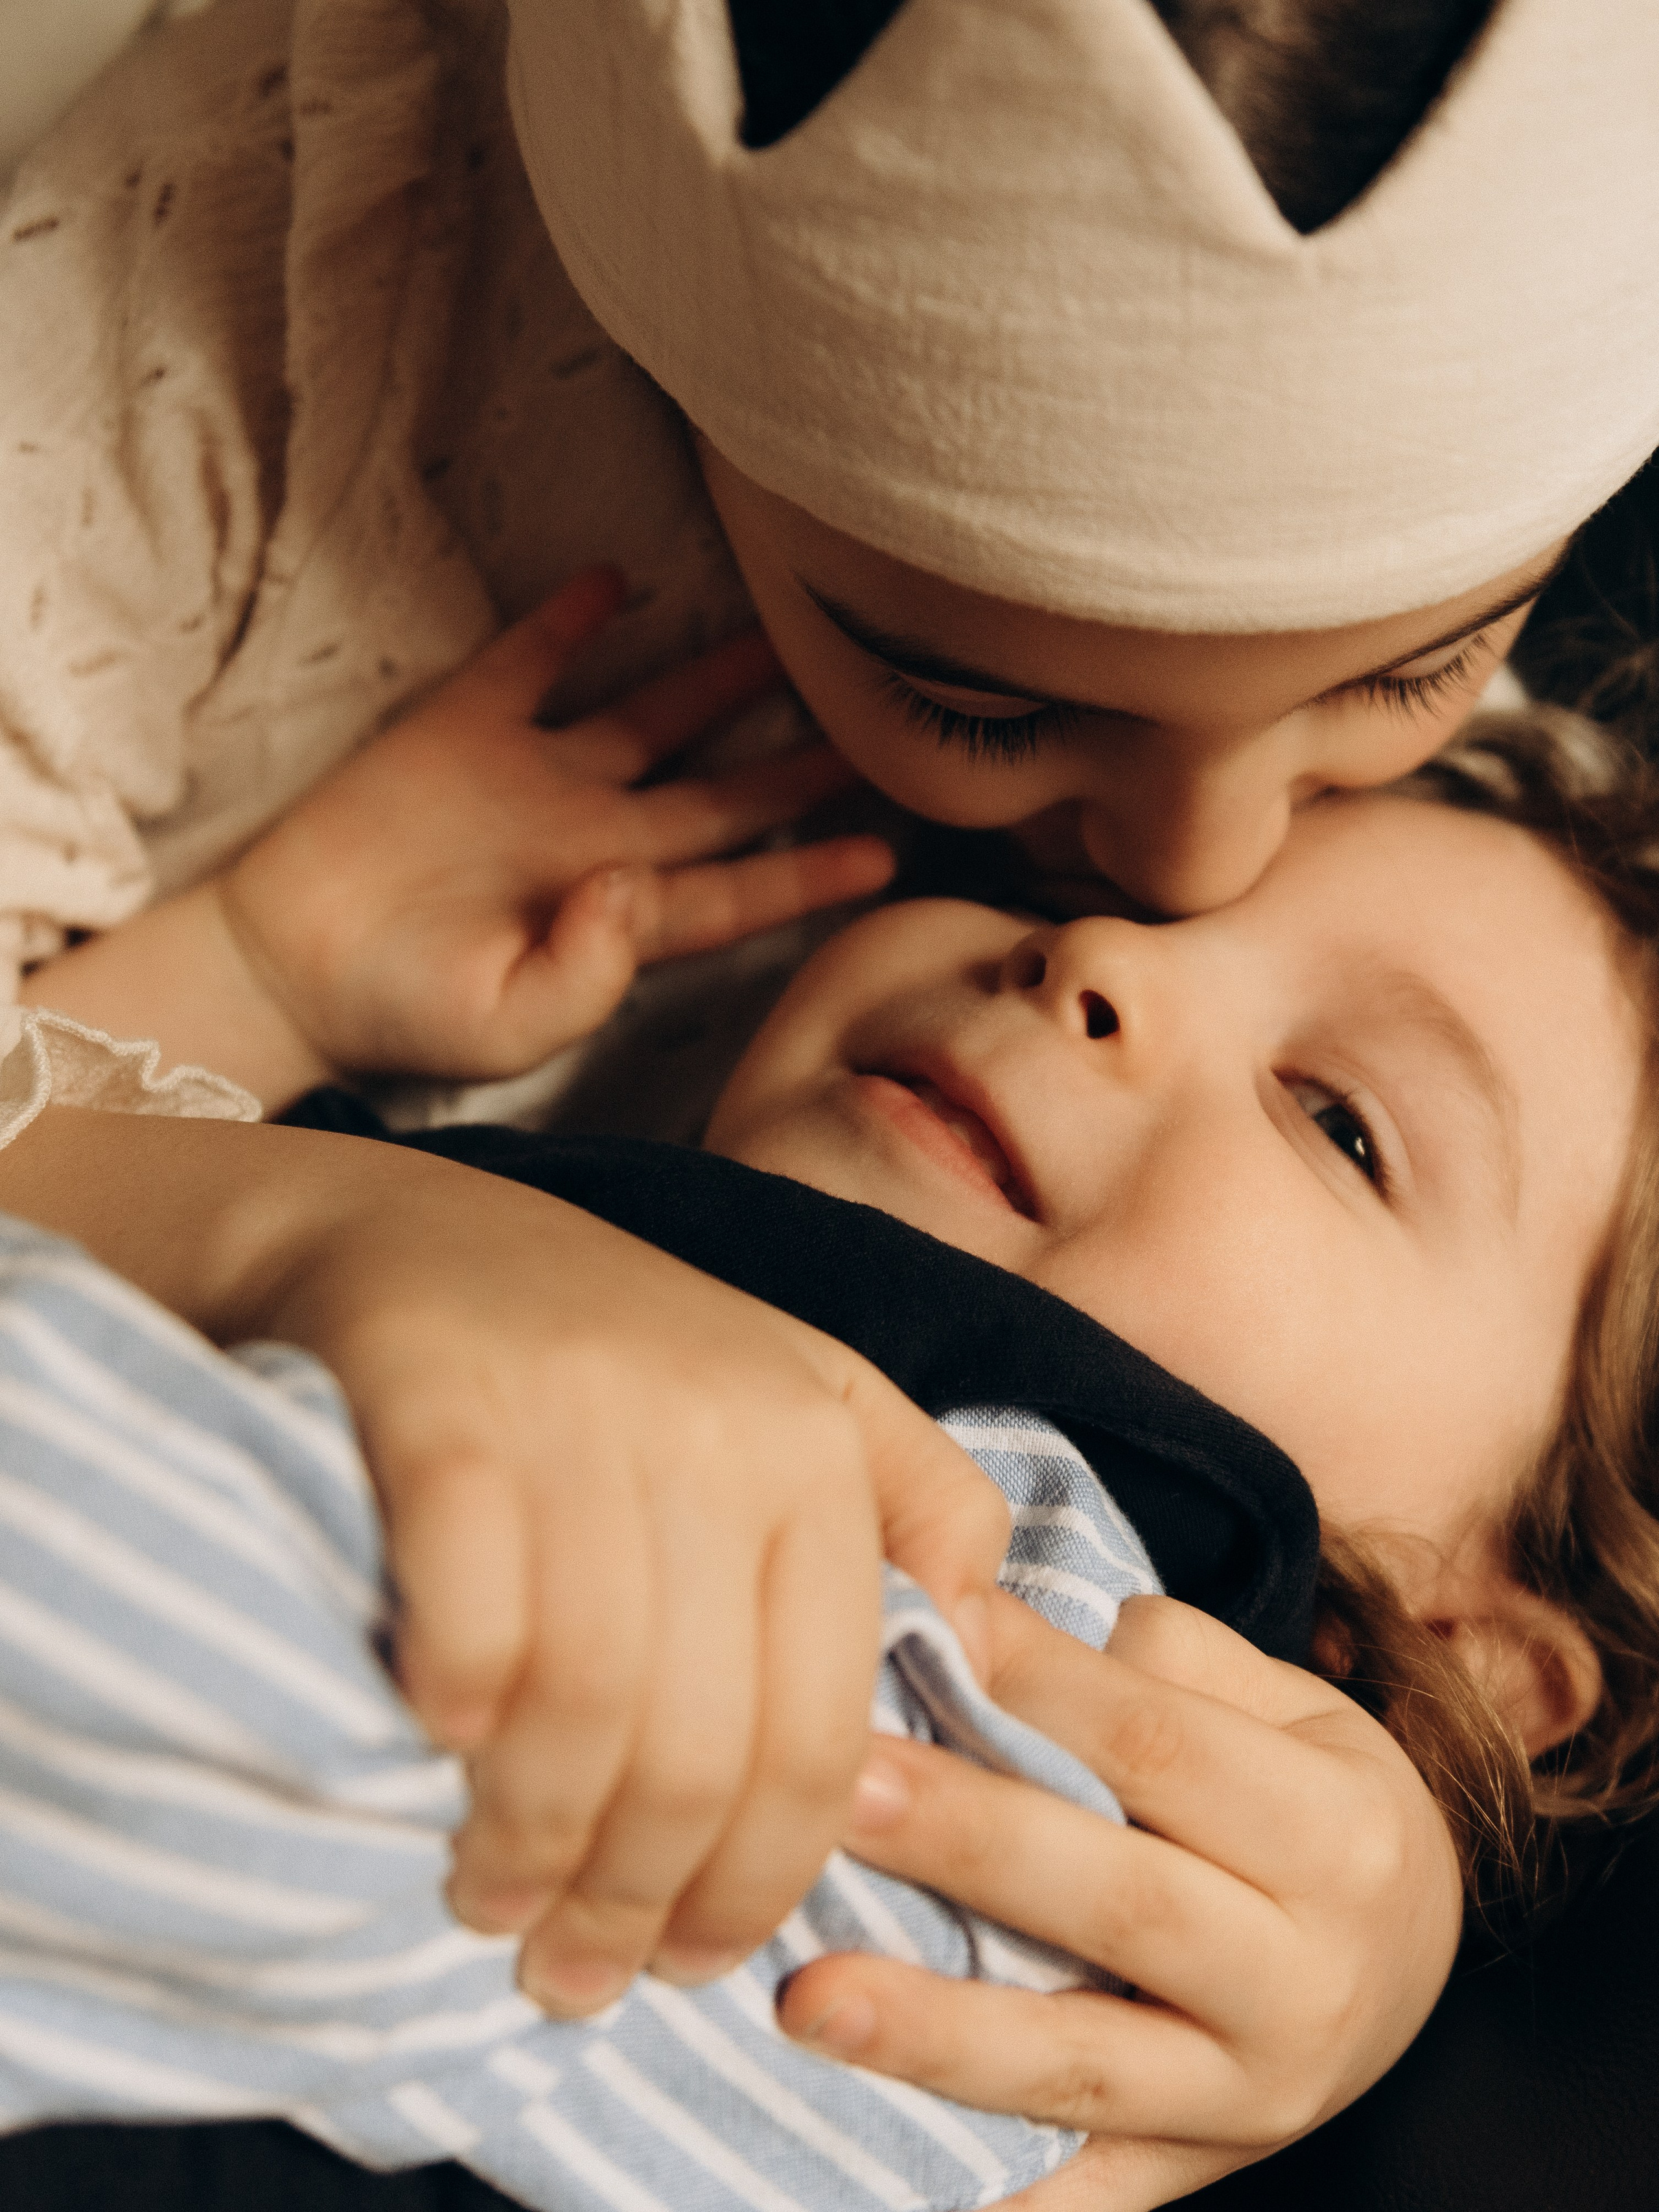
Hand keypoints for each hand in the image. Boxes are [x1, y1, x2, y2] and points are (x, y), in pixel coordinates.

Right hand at [217, 568, 892, 1088]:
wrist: (287, 966)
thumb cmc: (405, 1013)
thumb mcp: (505, 1024)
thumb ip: (586, 973)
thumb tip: (633, 885)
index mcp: (616, 918)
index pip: (735, 893)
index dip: (808, 873)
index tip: (886, 852)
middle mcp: (595, 839)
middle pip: (721, 798)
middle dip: (798, 769)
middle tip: (881, 731)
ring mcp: (535, 778)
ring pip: (651, 717)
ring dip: (716, 680)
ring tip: (785, 637)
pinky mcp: (465, 729)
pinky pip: (534, 662)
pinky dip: (574, 619)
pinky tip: (619, 581)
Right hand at [239, 1132, 1010, 2015]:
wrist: (408, 1229)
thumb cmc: (613, 1345)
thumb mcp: (798, 1389)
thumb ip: (912, 1497)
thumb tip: (988, 1639)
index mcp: (817, 1447)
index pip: (821, 1732)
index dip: (764, 1883)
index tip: (698, 1965)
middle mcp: (714, 1429)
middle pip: (701, 1745)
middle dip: (639, 1900)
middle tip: (577, 1976)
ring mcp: (577, 1413)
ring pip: (588, 1701)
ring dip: (533, 1844)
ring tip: (495, 1907)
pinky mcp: (441, 1404)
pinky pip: (470, 1606)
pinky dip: (458, 1704)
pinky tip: (437, 1749)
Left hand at [777, 1589, 1461, 2208]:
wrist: (1416, 1955)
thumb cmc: (1315, 1798)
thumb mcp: (1288, 1708)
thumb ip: (1162, 1660)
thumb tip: (1000, 1626)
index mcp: (1335, 1835)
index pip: (1162, 1747)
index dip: (1039, 1685)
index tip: (926, 1628)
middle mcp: (1308, 1978)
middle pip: (1113, 1901)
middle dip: (965, 1843)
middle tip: (838, 1792)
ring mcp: (1252, 2096)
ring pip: (1078, 2063)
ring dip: (932, 2032)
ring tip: (803, 1995)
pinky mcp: (1198, 2171)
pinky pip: (1085, 2195)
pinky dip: (991, 2194)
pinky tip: (880, 2171)